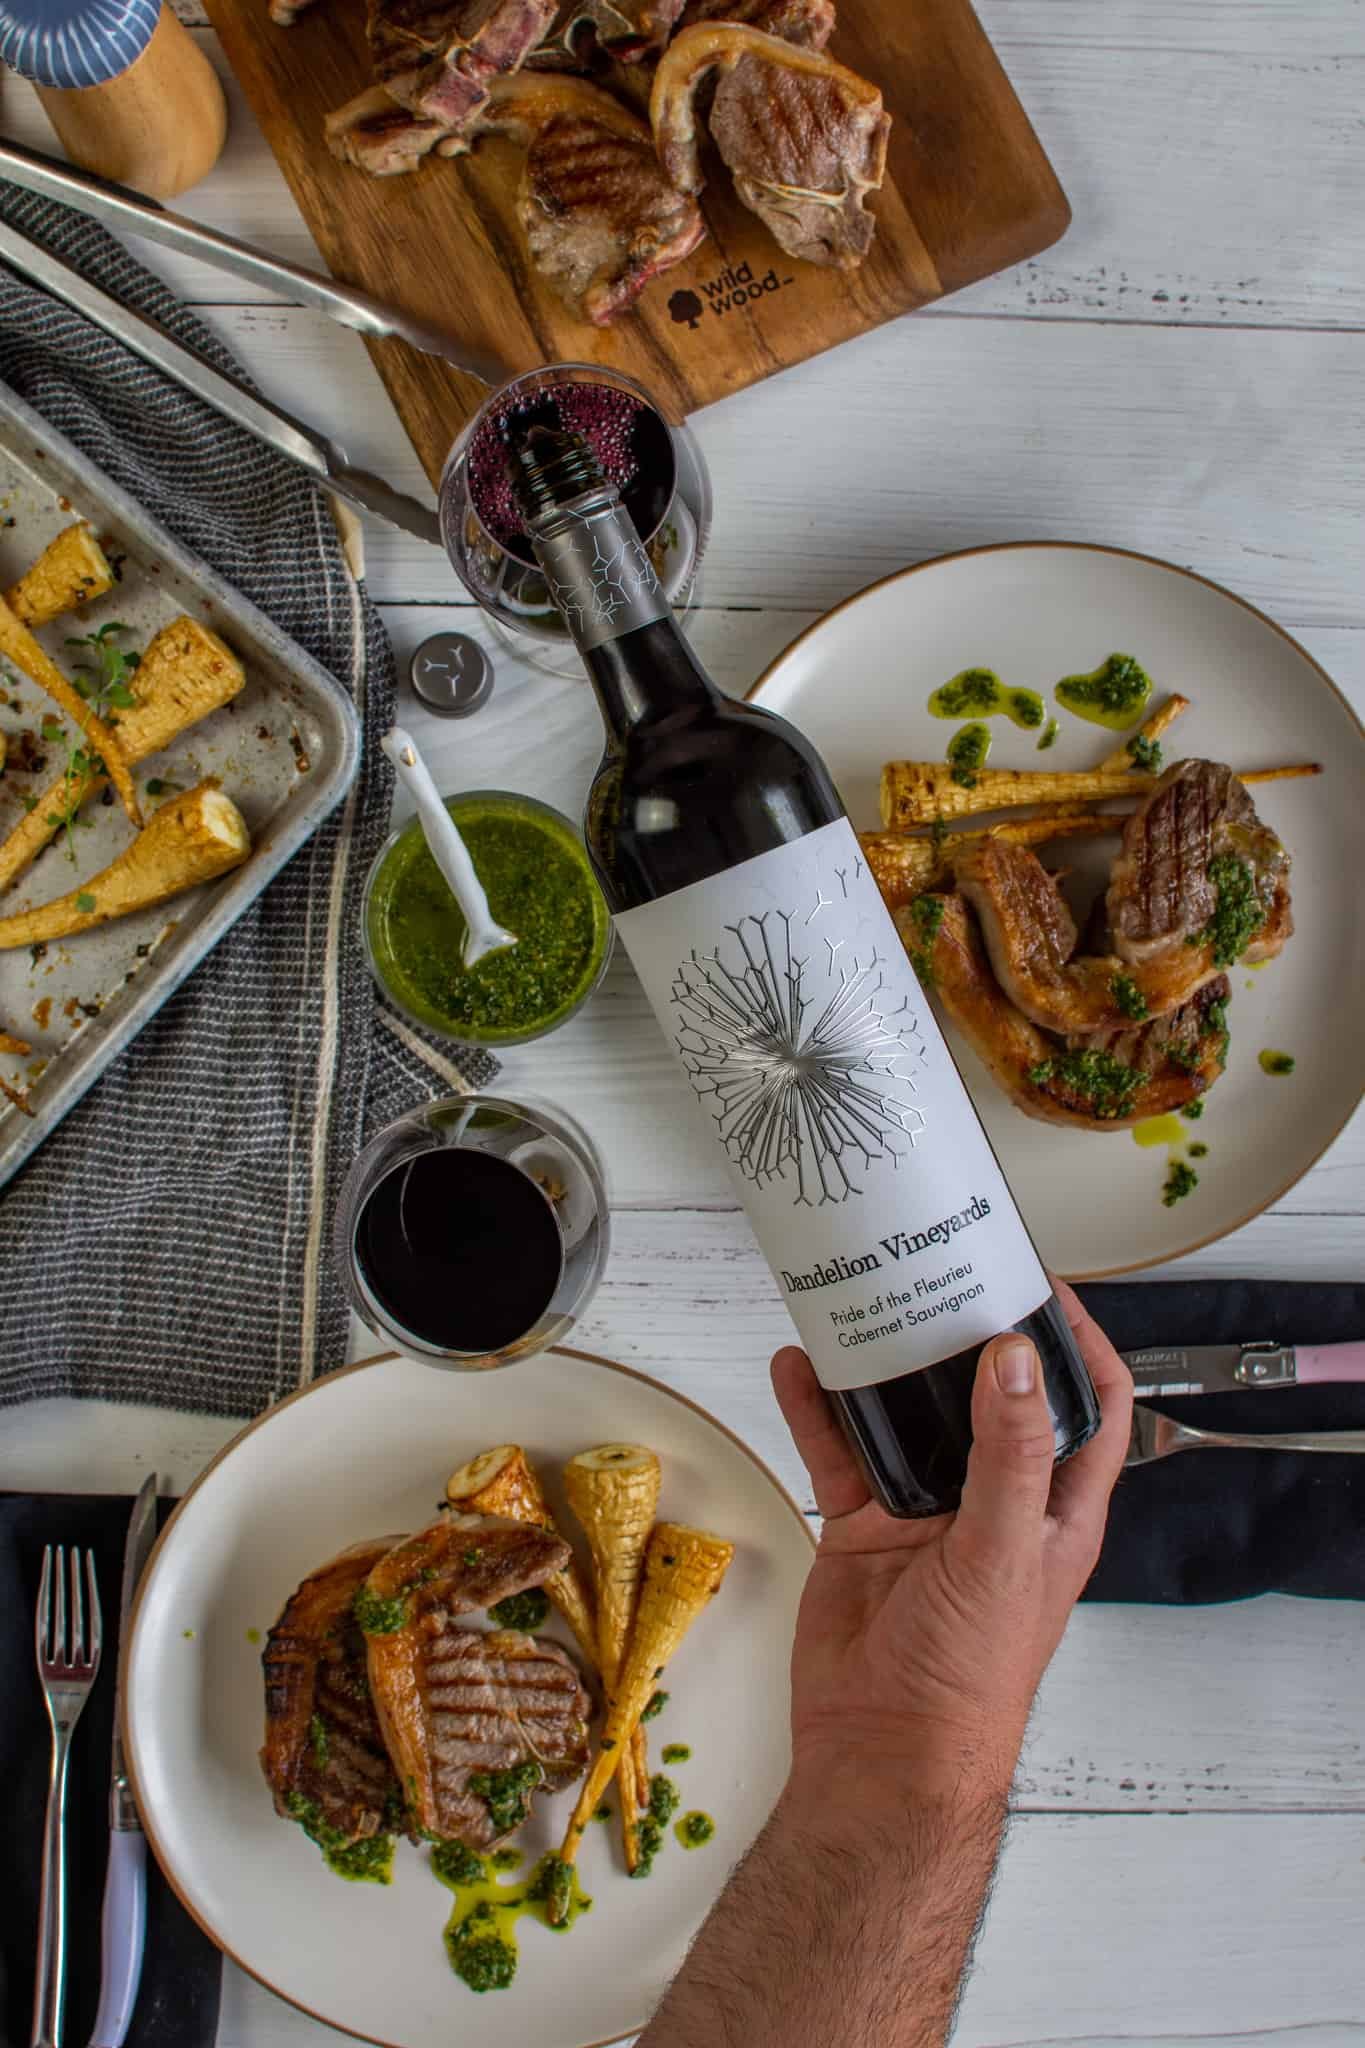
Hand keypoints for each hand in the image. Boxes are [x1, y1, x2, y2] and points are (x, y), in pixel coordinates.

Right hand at [772, 1283, 1132, 1814]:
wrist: (882, 1752)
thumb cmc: (970, 1679)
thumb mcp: (1005, 1553)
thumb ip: (1009, 1455)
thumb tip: (1014, 1362)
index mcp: (1055, 1507)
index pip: (1091, 1405)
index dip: (1077, 1343)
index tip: (1040, 1285)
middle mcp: (994, 1500)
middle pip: (991, 1395)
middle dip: (970, 1336)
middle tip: (943, 1276)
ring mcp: (927, 1509)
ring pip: (909, 1413)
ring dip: (889, 1364)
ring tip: (870, 1305)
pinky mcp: (866, 1523)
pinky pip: (841, 1449)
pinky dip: (819, 1407)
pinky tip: (801, 1368)